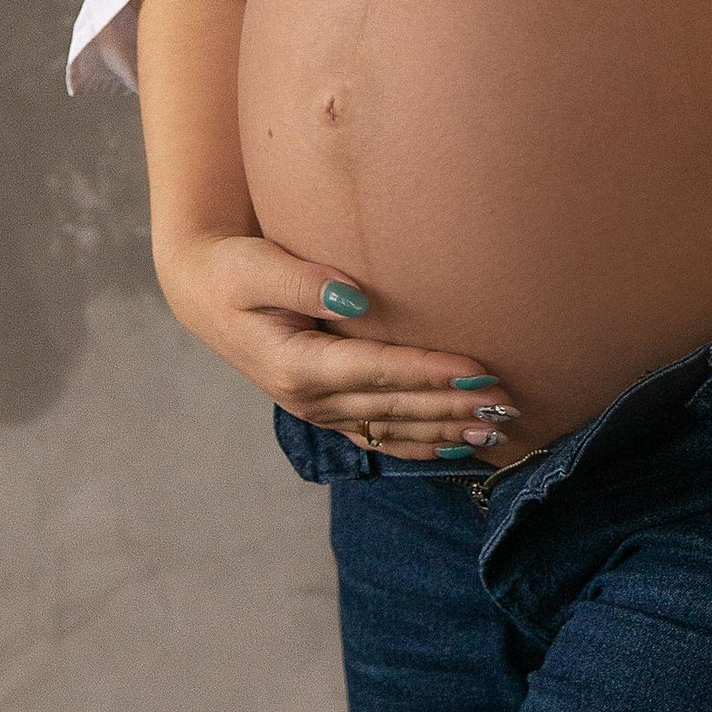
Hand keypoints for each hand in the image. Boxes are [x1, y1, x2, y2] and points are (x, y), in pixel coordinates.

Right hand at [155, 231, 522, 462]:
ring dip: (446, 429)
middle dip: (453, 406)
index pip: (378, 371)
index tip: (479, 370)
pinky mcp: (327, 409)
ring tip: (498, 430)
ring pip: (394, 428)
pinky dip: (421, 442)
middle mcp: (311, 398)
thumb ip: (304, 279)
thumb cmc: (233, 270)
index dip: (430, 372)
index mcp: (297, 365)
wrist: (203, 293)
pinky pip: (381, 435)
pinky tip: (457, 445)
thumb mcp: (256, 266)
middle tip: (508, 404)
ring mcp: (319, 411)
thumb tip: (355, 295)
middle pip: (395, 407)